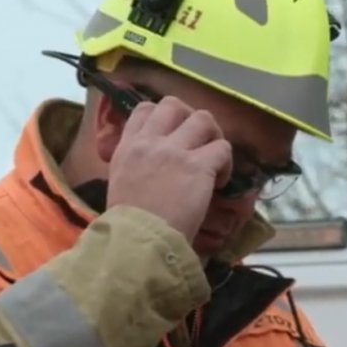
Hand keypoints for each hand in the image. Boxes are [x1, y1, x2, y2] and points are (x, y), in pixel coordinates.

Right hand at [106, 96, 232, 242]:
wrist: (137, 242)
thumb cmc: (127, 224)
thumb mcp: (119, 184)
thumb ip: (135, 166)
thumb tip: (152, 167)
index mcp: (128, 147)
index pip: (144, 109)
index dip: (163, 117)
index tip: (172, 135)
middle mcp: (150, 142)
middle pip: (174, 105)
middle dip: (190, 118)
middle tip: (197, 141)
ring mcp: (175, 151)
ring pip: (203, 118)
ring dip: (213, 135)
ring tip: (213, 158)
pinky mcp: (199, 166)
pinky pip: (223, 148)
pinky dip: (226, 163)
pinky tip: (220, 182)